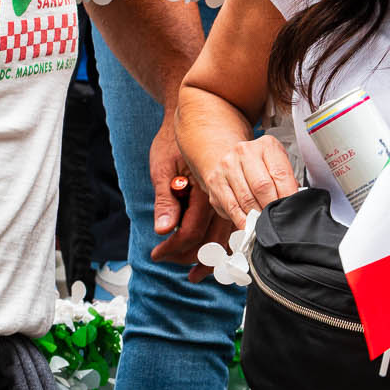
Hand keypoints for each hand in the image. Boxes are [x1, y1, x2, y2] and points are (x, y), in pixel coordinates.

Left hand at [148, 110, 219, 263]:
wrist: (198, 118)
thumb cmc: (174, 140)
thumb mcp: (162, 168)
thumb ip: (165, 200)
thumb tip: (163, 229)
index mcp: (202, 190)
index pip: (190, 232)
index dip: (173, 248)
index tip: (158, 255)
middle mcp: (221, 197)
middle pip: (211, 241)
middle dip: (190, 258)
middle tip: (170, 262)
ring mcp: (229, 198)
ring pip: (224, 238)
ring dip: (209, 257)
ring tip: (195, 270)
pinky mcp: (231, 198)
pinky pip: (229, 228)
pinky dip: (219, 244)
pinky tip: (212, 253)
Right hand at [203, 134, 298, 226]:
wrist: (228, 157)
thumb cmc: (258, 165)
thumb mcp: (276, 164)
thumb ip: (287, 180)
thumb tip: (292, 202)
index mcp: (266, 146)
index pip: (281, 174)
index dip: (288, 195)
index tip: (290, 208)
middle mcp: (244, 152)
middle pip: (262, 186)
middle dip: (271, 207)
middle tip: (276, 218)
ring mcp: (227, 166)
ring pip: (246, 199)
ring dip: (257, 215)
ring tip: (264, 222)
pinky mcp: (215, 182)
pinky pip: (231, 207)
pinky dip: (242, 220)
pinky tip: (249, 224)